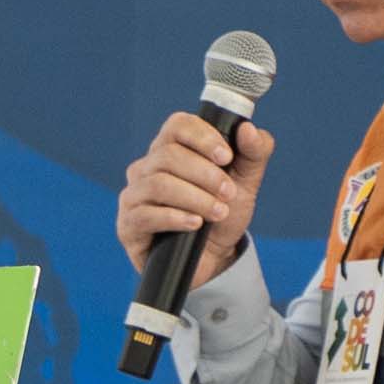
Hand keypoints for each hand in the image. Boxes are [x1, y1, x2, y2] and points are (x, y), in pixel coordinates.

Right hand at [117, 114, 275, 287]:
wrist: (214, 258)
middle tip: (229, 193)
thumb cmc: (223, 214)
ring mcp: (134, 196)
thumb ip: (254, 153)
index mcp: (171, 149)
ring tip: (218, 212)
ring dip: (195, 198)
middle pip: (168, 156)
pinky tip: (195, 225)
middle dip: (205, 174)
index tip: (227, 157)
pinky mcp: (128, 225)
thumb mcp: (246, 183)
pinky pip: (145, 214)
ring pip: (158, 184)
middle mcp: (146, 168)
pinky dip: (175, 218)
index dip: (202, 137)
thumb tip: (248, 129)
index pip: (177, 125)